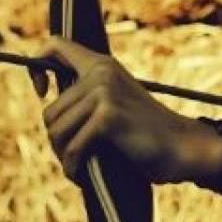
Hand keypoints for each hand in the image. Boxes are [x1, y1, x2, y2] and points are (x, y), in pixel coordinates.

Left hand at [31, 37, 210, 184]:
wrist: (184, 148)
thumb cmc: (149, 134)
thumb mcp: (117, 105)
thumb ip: (89, 98)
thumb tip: (49, 115)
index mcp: (102, 65)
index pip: (55, 45)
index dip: (37, 66)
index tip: (43, 92)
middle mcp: (100, 73)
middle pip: (50, 111)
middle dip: (58, 140)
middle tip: (75, 157)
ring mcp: (104, 93)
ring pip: (57, 131)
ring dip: (64, 156)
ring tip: (80, 166)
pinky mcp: (108, 116)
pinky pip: (73, 147)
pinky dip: (74, 167)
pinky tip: (83, 175)